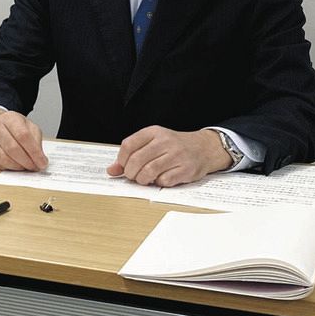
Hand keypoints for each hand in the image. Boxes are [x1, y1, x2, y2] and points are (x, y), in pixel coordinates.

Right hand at [0, 109, 48, 171]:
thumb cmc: (14, 127)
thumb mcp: (29, 126)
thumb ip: (36, 140)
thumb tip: (40, 158)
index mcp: (10, 119)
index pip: (23, 136)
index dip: (34, 152)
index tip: (42, 162)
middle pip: (13, 148)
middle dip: (27, 161)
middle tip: (35, 167)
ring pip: (4, 158)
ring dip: (19, 166)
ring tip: (26, 167)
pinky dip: (10, 168)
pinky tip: (16, 165)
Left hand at [106, 126, 230, 186]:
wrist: (203, 148)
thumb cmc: (173, 146)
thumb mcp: (152, 143)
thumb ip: (132, 155)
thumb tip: (111, 170)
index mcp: (154, 132)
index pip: (128, 145)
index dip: (121, 160)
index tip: (123, 167)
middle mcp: (165, 141)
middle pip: (137, 160)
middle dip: (130, 173)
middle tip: (133, 176)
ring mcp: (176, 155)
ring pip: (149, 172)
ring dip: (142, 180)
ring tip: (144, 179)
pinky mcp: (186, 169)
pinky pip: (164, 180)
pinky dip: (158, 183)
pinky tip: (160, 179)